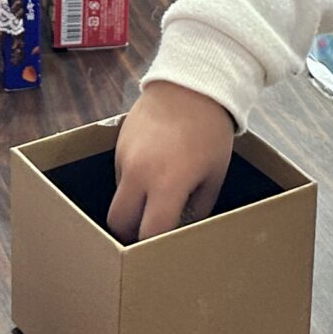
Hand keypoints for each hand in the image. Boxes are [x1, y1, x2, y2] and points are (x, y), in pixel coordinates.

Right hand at [108, 82, 236, 240]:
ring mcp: (124, 158)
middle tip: (149, 233)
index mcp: (167, 183)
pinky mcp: (118, 145)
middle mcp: (138, 173)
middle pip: (118, 222)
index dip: (154, 246)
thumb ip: (198, 207)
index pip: (149, 232)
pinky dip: (132, 183)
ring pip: (118, 198)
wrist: (191, 84)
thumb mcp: (214, 174)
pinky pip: (120, 175)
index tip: (163, 249)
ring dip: (132, 205)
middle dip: (131, 233)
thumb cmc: (210, 132)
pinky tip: (153, 170)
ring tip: (156, 196)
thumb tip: (183, 227)